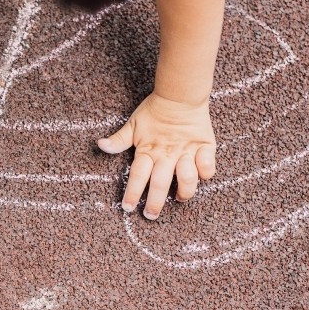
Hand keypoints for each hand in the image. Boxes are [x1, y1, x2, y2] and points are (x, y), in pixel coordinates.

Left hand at [98, 93, 215, 219]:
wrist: (180, 94)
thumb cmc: (153, 111)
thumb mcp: (133, 125)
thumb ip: (118, 140)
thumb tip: (100, 145)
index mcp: (148, 150)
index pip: (137, 176)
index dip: (132, 193)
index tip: (127, 208)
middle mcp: (167, 153)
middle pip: (160, 183)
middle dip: (154, 203)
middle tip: (150, 215)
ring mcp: (187, 151)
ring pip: (187, 178)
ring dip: (184, 192)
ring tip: (179, 199)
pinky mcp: (205, 146)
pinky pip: (208, 166)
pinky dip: (205, 173)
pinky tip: (200, 178)